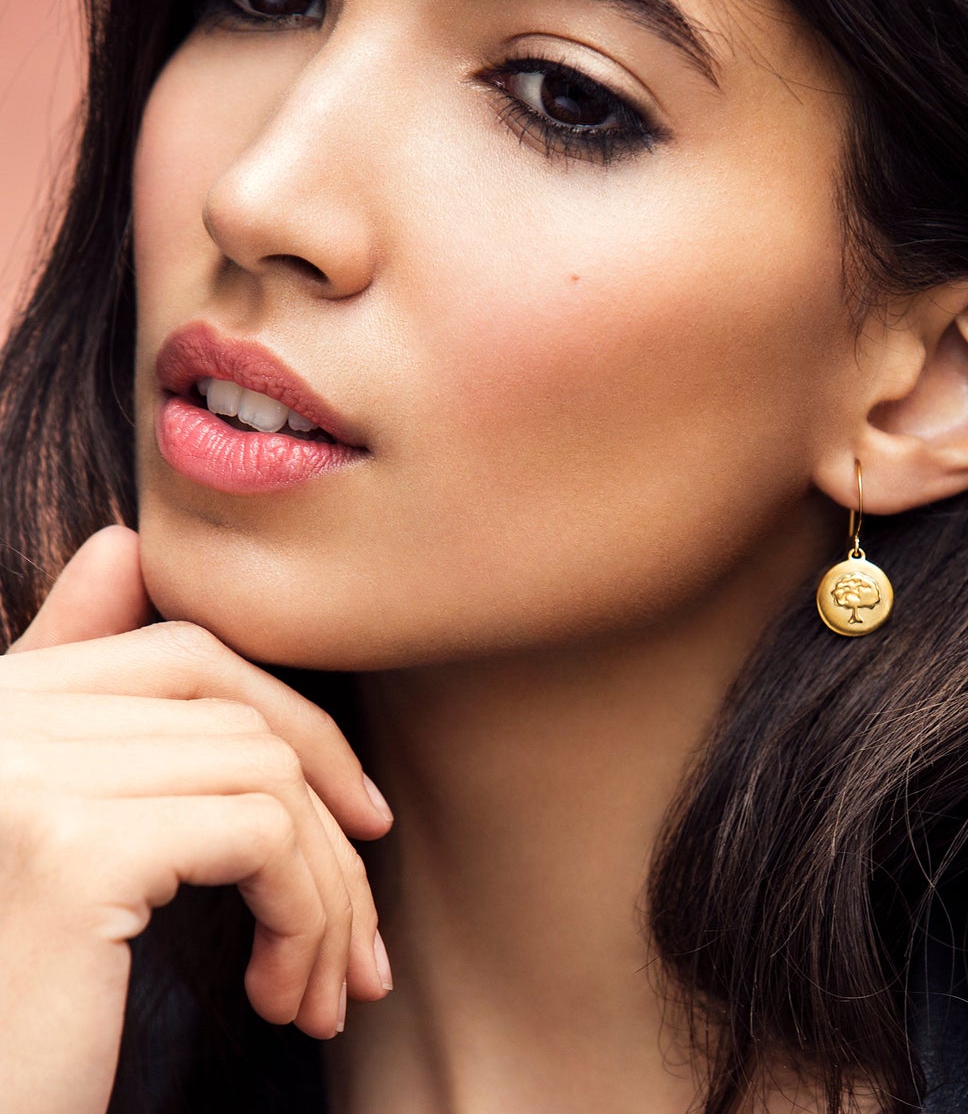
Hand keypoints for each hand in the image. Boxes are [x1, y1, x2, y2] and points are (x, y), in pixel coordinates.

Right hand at [0, 526, 393, 1113]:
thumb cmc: (17, 996)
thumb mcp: (43, 828)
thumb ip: (79, 693)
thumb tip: (118, 543)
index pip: (182, 655)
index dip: (292, 722)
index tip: (357, 814)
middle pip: (234, 720)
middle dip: (325, 829)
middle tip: (360, 935)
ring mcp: (25, 773)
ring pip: (264, 776)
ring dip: (324, 891)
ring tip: (317, 985)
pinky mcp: (71, 848)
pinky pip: (262, 834)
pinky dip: (306, 912)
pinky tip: (281, 991)